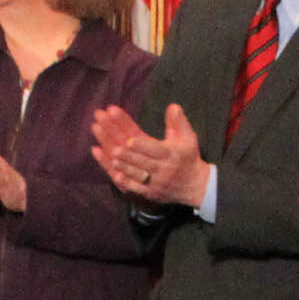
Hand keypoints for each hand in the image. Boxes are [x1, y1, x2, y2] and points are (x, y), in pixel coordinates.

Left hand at [90, 101, 211, 208]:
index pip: (152, 147)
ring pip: (134, 172)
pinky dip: (123, 179)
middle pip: (138, 158)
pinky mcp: (150, 193)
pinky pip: (134, 187)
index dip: (139, 143)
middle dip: (121, 146)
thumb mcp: (188, 138)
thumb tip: (172, 106)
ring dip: (119, 161)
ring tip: (102, 148)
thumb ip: (178, 122)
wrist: (196, 186)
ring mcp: (155, 182)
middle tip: (105, 134)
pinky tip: (112, 170)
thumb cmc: (188, 157)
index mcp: (170, 154)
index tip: (127, 137)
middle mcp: (162, 169)